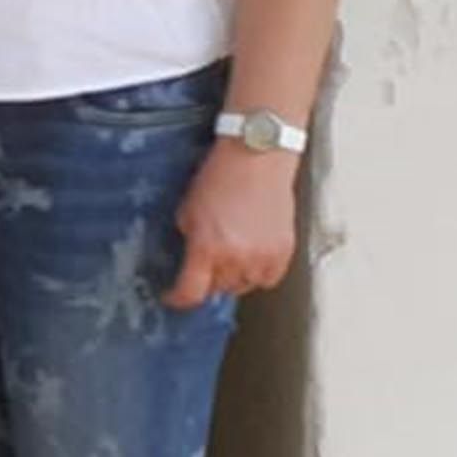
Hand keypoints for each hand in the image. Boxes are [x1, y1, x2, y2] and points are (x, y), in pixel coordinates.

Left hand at [166, 144, 300, 308]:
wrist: (257, 157)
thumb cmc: (221, 177)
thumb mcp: (187, 211)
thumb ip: (189, 242)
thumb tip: (188, 262)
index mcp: (207, 248)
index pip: (191, 293)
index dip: (178, 299)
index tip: (172, 296)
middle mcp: (236, 258)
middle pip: (217, 290)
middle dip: (207, 280)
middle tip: (205, 263)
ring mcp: (263, 257)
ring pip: (243, 286)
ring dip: (233, 277)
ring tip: (230, 253)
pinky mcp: (283, 251)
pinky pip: (268, 279)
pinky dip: (258, 273)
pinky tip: (251, 255)